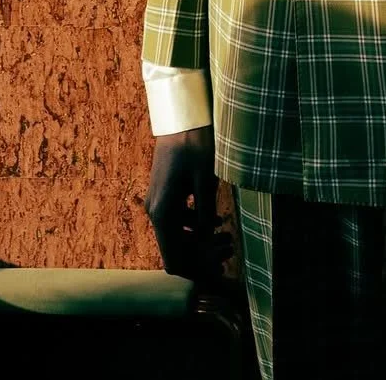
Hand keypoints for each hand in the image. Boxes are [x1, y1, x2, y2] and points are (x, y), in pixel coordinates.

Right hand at [145, 126, 232, 281]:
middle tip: (230, 246)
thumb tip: (207, 240)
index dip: (196, 268)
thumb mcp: (206, 181)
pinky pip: (177, 220)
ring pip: (177, 235)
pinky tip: (216, 219)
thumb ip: (205, 214)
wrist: (181, 117)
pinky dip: (195, 225)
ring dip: (200, 240)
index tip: (219, 264)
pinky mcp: (164, 193)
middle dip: (202, 254)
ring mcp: (157, 202)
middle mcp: (155, 211)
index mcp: (163, 212)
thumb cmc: (195, 144)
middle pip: (176, 249)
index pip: (173, 259)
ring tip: (227, 234)